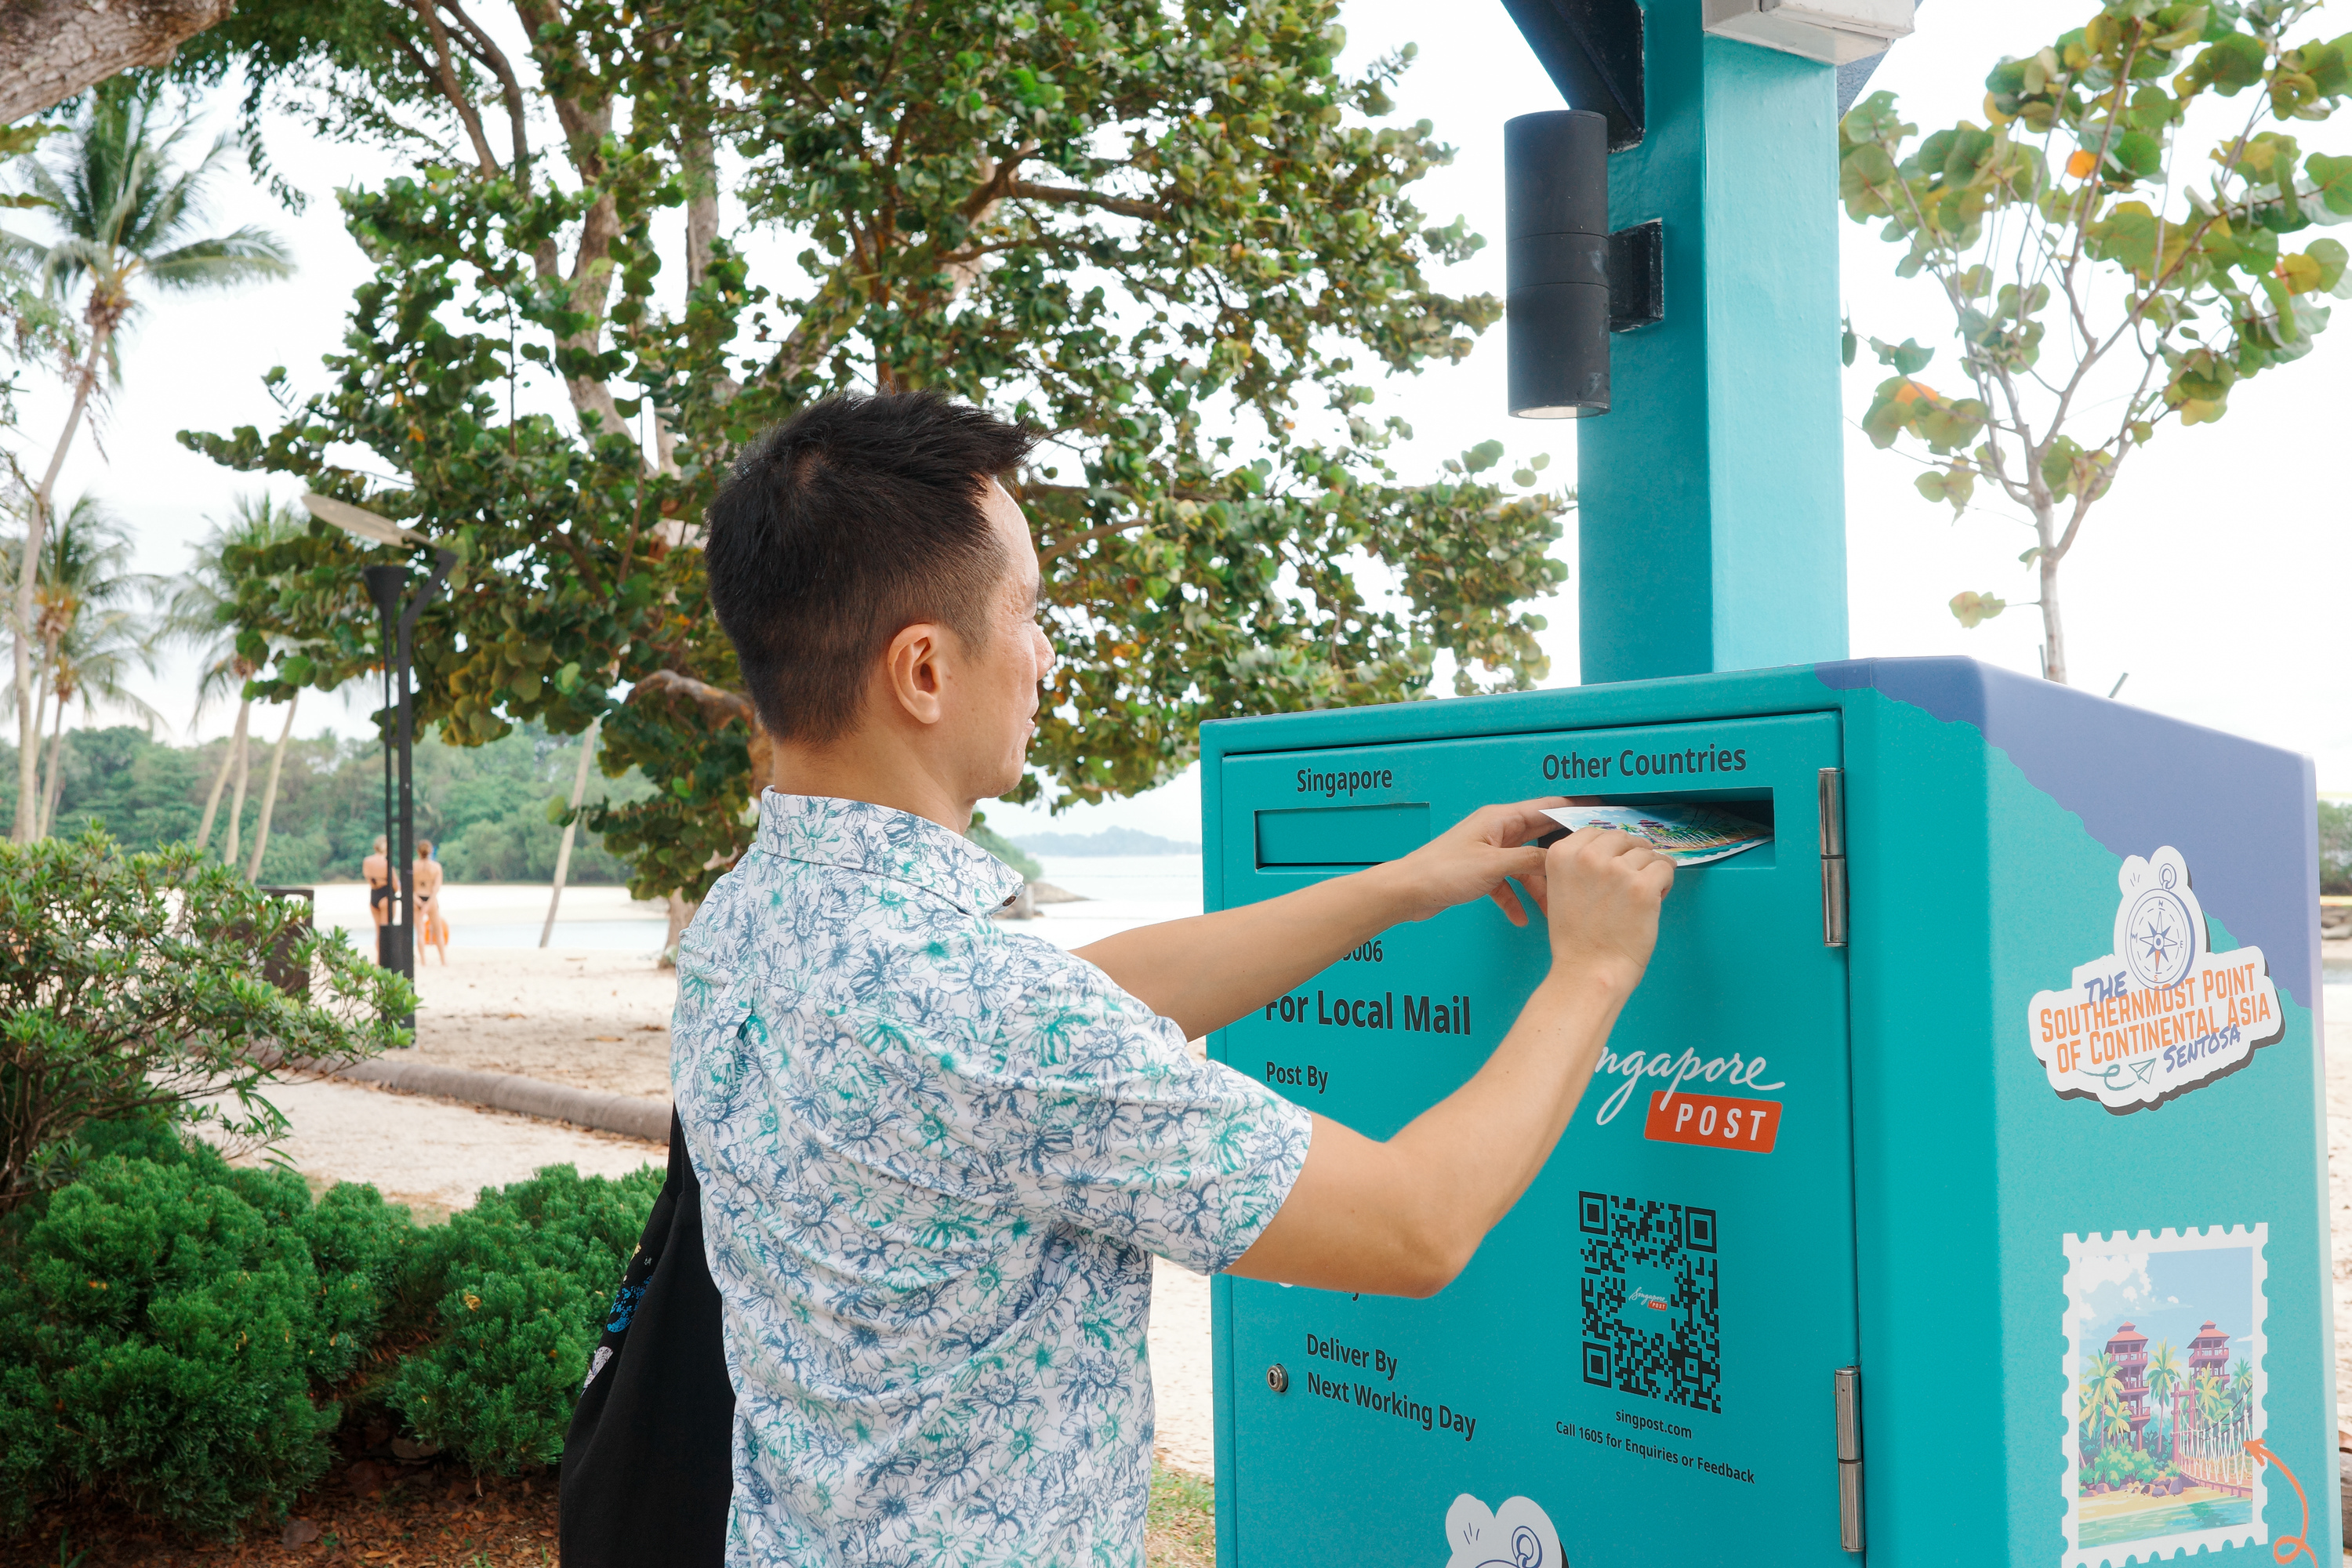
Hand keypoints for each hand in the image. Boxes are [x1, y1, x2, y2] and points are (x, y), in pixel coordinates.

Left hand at [1385, 797, 1595, 927]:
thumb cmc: (1442, 872)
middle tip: (1589, 867)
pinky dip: (1516, 900)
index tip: (1602, 820)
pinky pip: (1508, 884)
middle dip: (1562, 857)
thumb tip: (1562, 859)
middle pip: (1540, 838)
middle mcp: (1496, 831)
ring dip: (1539, 887)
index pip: (1547, 808)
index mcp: (1500, 819)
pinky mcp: (1479, 873)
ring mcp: (1488, 852)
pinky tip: (1521, 919)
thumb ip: (1531, 861)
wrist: (1406, 892)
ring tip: (1553, 910)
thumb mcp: (1494, 866)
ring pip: (1525, 866)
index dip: (1576, 812)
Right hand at [1539, 827, 1674, 997]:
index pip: (1595, 832)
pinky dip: (1665, 881)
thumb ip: (1579, 867)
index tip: (1617, 860)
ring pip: (1647, 852)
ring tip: (1643, 895)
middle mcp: (1587, 857)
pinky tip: (1656, 897)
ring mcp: (1616, 870)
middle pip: (1623, 838)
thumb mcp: (1561, 891)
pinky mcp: (1642, 886)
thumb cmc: (1577, 940)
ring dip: (1650, 870)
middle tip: (1634, 878)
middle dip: (1632, 855)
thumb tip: (1612, 852)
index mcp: (1562, 855)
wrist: (1590, 972)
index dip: (1611, 847)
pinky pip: (1665, 866)